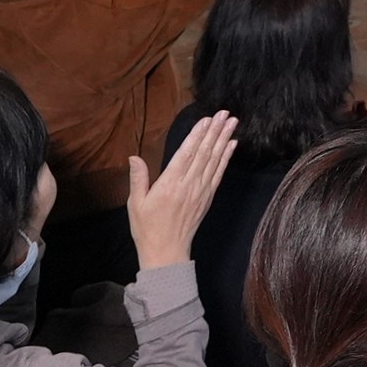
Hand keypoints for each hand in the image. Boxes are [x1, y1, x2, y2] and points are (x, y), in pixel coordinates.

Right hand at [126, 112, 237, 267]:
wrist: (166, 254)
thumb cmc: (147, 229)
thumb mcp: (135, 204)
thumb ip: (138, 178)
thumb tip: (134, 157)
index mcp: (169, 185)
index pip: (186, 154)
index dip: (197, 135)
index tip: (206, 119)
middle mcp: (188, 186)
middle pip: (204, 153)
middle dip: (215, 131)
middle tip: (224, 113)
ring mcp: (200, 192)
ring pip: (214, 161)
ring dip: (223, 140)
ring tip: (232, 123)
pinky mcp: (207, 198)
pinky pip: (218, 174)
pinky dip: (226, 159)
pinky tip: (232, 145)